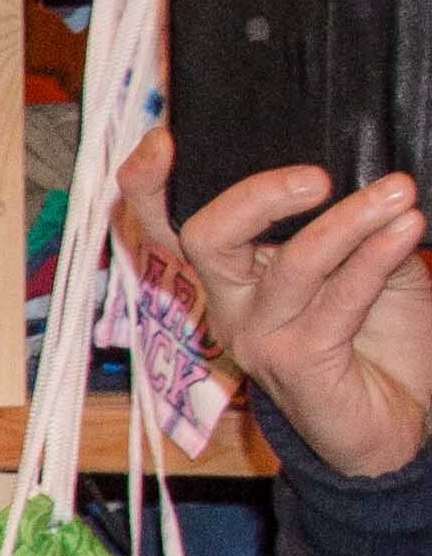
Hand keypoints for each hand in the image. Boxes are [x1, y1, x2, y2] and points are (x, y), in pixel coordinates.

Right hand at [122, 131, 431, 479]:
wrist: (402, 415)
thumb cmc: (376, 332)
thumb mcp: (357, 261)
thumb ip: (339, 223)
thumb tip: (359, 166)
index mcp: (234, 272)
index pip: (167, 226)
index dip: (149, 185)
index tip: (165, 140)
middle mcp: (232, 303)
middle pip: (204, 237)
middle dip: (255, 196)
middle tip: (317, 177)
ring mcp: (259, 336)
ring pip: (287, 265)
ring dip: (347, 222)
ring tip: (398, 194)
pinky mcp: (297, 364)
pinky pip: (336, 300)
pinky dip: (374, 257)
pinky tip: (406, 230)